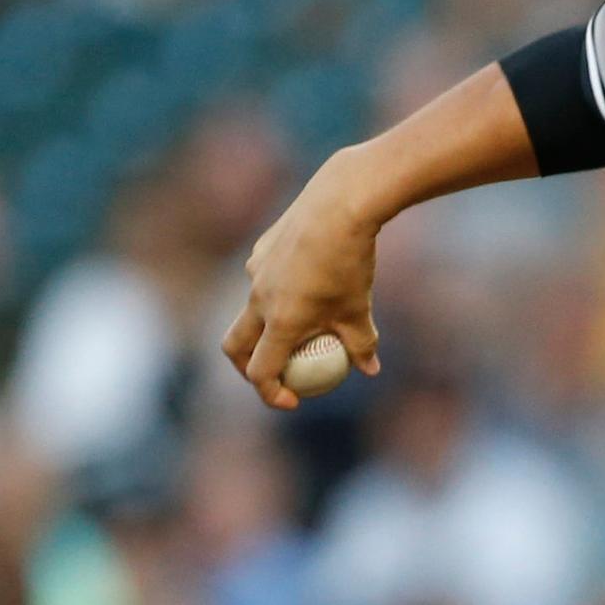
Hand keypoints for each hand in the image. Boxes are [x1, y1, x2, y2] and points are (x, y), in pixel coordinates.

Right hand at [221, 156, 388, 410]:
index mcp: (280, 321)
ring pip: (251, 308)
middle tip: (273, 374)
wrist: (339, 205)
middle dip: (246, 367)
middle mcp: (258, 298)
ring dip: (267, 325)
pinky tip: (309, 279)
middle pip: (235, 345)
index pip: (260, 370)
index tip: (292, 400)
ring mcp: (255, 271)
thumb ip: (361, 344)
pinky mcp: (260, 249)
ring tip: (303, 323)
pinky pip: (263, 279)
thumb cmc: (352, 263)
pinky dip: (278, 292)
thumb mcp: (360, 309)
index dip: (271, 393)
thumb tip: (369, 369)